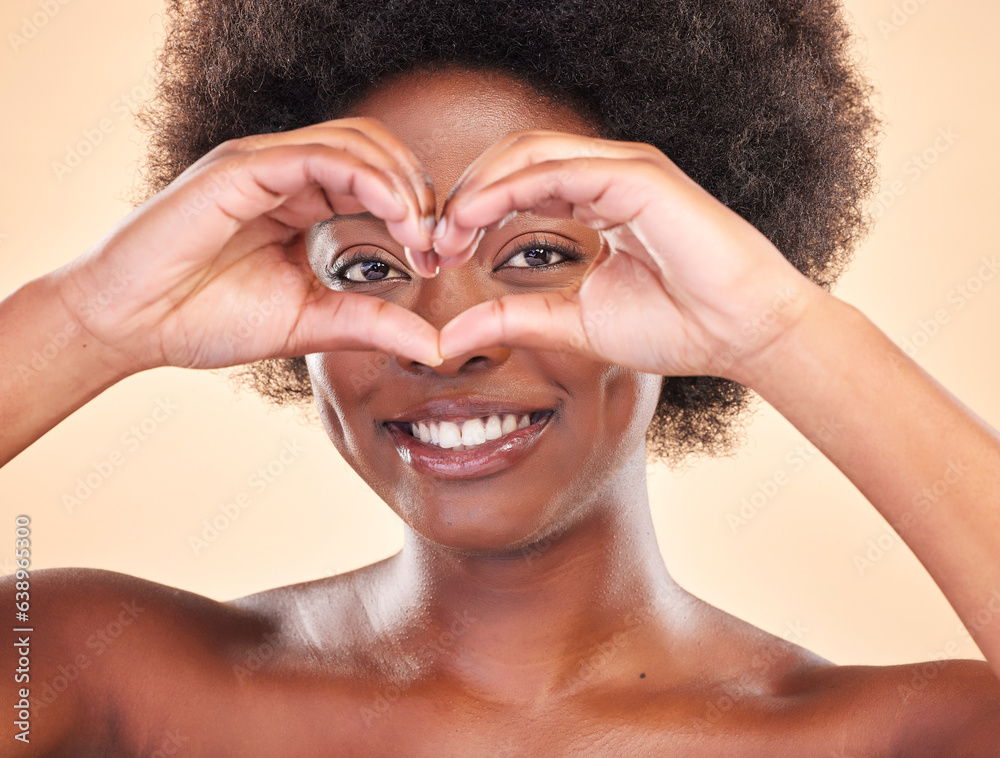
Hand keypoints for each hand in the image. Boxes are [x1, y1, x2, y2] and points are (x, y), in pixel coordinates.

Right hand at [54, 117, 443, 372]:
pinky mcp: (240, 168)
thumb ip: (372, 323)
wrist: (130, 326)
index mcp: (300, 201)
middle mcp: (284, 173)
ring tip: (420, 230)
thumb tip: (438, 345)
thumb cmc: (206, 320)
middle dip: (419, 190)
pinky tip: (395, 214)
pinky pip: (315, 154)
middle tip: (439, 242)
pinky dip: (365, 177)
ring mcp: (261, 165)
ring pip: (353, 142)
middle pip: (375, 149)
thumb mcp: (310, 323)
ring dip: (400, 181)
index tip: (440, 258)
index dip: (418, 210)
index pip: (377, 178)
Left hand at [432, 131, 825, 383]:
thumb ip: (514, 320)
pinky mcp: (638, 175)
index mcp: (596, 201)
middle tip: (431, 240)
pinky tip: (474, 217)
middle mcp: (606, 176)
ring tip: (444, 229)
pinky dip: (509, 187)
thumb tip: (449, 335)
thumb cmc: (675, 326)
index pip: (517, 185)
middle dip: (465, 196)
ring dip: (478, 187)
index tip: (437, 253)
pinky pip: (559, 168)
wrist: (741, 333)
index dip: (470, 214)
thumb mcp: (574, 323)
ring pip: (529, 153)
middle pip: (514, 160)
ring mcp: (623, 169)